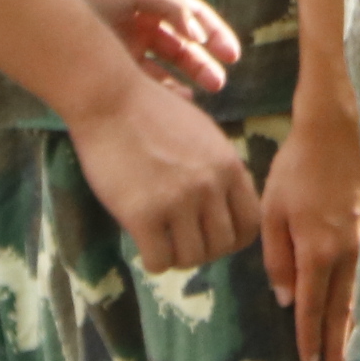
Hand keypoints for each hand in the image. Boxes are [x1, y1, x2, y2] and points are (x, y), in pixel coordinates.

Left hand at [48, 0, 238, 93]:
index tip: (233, 55)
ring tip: (200, 97)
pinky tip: (173, 102)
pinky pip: (139, 83)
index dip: (216, 36)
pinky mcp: (107, 68)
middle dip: (202, 65)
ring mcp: (124, 48)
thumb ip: (170, 6)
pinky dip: (157, 92)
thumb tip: (200, 34)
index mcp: (150, 3)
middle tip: (219, 83)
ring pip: (163, 70)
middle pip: (181, 48)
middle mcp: (140, 26)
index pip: (192, 21)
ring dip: (184, 82)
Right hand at [70, 65, 255, 272]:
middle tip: (181, 241)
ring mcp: (178, 200)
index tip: (211, 235)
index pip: (250, 225)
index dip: (232, 238)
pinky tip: (143, 244)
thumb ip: (220, 170)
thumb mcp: (204, 135)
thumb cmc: (152, 114)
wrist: (109, 99)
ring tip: (161, 243)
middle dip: (202, 249)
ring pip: (191, 258)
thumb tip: (227, 209)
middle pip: (222, 246)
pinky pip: (159, 261)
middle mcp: (210, 186)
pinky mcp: (143, 214)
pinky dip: (153, 260)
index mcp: (229, 166)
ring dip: (177, 257)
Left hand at [259, 109, 359, 360]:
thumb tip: (286, 298)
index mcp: (316, 251)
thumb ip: (277, 259)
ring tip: (349, 357)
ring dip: (351, 330)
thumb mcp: (272, 211)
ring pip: (356, 297)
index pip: (312, 306)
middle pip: (340, 311)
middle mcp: (344, 254)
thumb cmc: (296, 169)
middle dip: (336, 346)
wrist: (337, 132)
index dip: (309, 337)